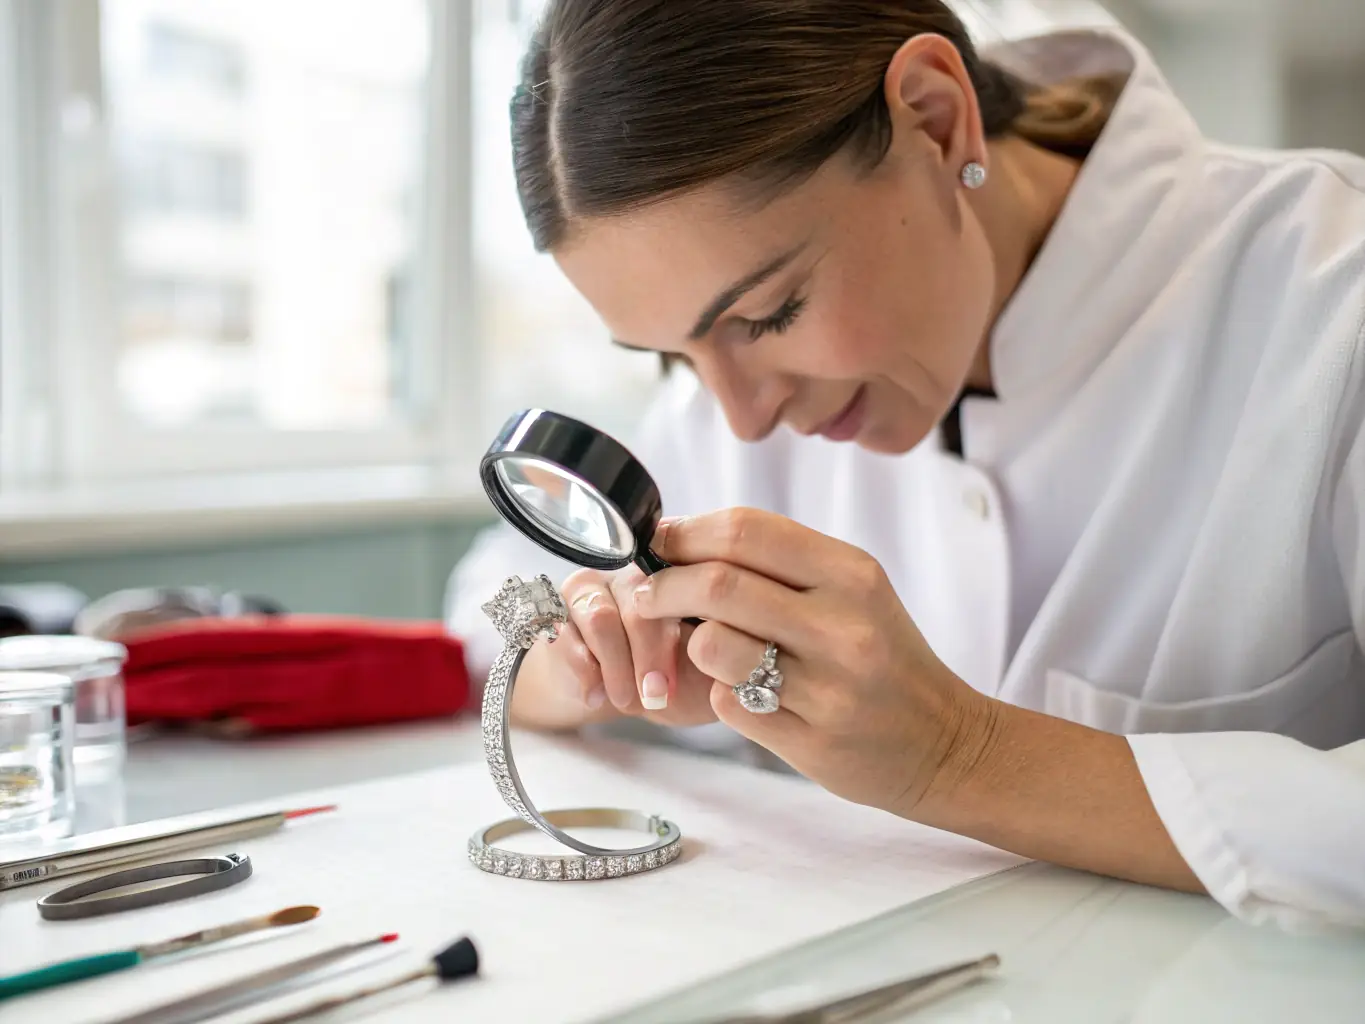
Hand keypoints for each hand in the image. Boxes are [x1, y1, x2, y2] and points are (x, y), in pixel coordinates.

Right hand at [508, 562, 720, 730]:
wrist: (615, 697)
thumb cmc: (672, 681)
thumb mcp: (707, 674)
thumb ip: (720, 655)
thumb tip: (724, 647)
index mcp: (679, 576)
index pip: (683, 581)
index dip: (686, 628)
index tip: (693, 670)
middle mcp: (633, 573)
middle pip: (640, 601)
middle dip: (649, 655)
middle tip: (658, 696)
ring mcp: (591, 589)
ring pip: (600, 616)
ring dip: (616, 665)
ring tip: (628, 700)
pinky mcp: (554, 614)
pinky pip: (563, 636)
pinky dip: (583, 672)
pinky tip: (597, 696)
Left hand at [632, 509, 993, 816]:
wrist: (946, 743)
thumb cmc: (884, 657)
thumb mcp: (852, 592)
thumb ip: (780, 564)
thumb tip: (683, 539)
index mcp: (851, 574)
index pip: (746, 531)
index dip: (686, 532)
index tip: (661, 544)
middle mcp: (844, 626)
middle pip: (718, 583)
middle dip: (664, 586)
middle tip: (648, 595)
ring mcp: (829, 688)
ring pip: (713, 645)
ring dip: (693, 643)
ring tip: (707, 647)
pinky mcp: (812, 742)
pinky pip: (728, 704)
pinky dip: (721, 694)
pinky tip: (746, 693)